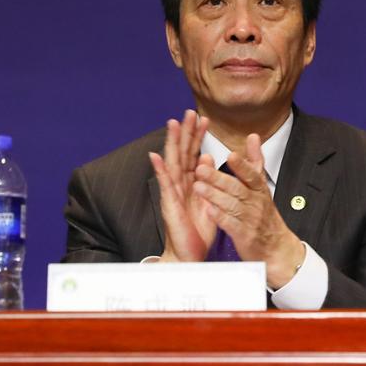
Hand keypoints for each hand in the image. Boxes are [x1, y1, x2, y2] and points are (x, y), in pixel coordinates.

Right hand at [148, 110, 216, 261]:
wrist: (189, 254)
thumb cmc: (197, 230)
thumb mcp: (209, 200)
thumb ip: (209, 179)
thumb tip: (207, 156)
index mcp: (192, 183)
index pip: (194, 154)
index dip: (198, 136)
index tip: (204, 118)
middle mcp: (180, 184)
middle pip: (182, 153)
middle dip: (185, 132)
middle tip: (188, 111)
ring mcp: (172, 192)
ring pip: (172, 163)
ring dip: (171, 143)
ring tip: (172, 124)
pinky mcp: (169, 204)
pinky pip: (164, 184)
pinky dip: (159, 169)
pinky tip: (155, 156)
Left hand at [192, 133, 305, 288]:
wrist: (275, 246)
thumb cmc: (264, 213)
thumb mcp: (262, 185)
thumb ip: (255, 161)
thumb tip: (253, 136)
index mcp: (259, 189)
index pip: (252, 174)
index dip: (242, 165)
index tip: (231, 155)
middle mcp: (255, 202)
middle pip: (237, 188)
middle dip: (218, 178)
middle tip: (201, 168)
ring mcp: (250, 219)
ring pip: (231, 205)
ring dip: (214, 195)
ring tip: (198, 186)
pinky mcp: (243, 235)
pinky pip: (231, 225)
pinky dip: (220, 217)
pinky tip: (208, 210)